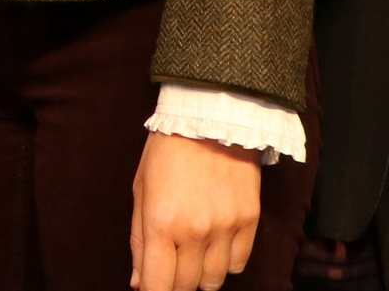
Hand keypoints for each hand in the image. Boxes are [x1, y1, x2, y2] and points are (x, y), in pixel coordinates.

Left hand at [131, 131, 263, 290]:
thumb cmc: (168, 151)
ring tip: (194, 249)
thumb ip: (139, 240)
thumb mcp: (141, 190)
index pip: (158, 286)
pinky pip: (238, 263)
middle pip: (186, 286)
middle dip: (175, 281)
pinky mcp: (249, 220)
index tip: (152, 289)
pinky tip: (216, 241)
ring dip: (201, 273)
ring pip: (214, 280)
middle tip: (172, 261)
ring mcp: (225, 228)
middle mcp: (195, 231)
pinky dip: (226, 261)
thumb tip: (139, 282)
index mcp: (161, 223)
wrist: (211, 115)